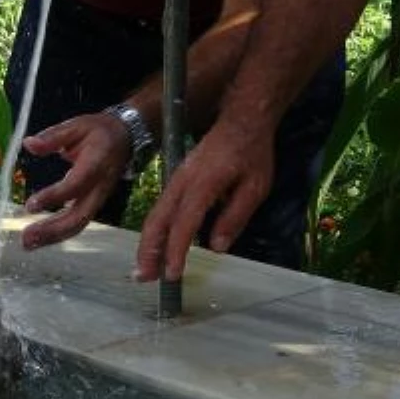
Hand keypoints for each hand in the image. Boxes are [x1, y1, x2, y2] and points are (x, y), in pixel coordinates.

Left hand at [19, 113, 131, 249]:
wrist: (126, 138)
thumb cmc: (99, 131)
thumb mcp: (76, 125)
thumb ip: (53, 137)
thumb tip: (28, 144)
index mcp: (96, 164)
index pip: (75, 185)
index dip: (54, 197)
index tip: (30, 206)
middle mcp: (99, 188)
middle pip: (79, 216)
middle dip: (52, 230)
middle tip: (26, 237)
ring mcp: (98, 199)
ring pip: (78, 225)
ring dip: (53, 237)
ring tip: (28, 244)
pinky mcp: (93, 205)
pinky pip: (77, 224)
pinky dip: (58, 235)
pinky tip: (39, 240)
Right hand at [135, 118, 274, 281]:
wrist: (241, 119)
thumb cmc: (251, 153)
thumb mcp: (255, 187)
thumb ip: (234, 217)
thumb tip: (217, 247)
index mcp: (202, 185)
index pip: (184, 224)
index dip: (176, 251)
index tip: (172, 275)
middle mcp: (182, 182)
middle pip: (158, 221)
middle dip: (149, 251)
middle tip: (144, 278)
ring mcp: (176, 180)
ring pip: (155, 215)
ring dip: (148, 243)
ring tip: (145, 269)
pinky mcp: (177, 180)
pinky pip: (161, 208)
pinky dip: (155, 230)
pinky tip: (156, 246)